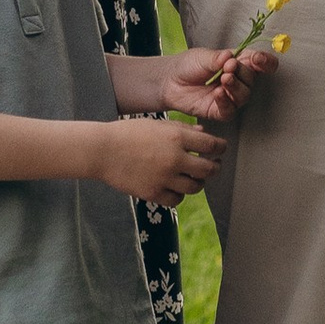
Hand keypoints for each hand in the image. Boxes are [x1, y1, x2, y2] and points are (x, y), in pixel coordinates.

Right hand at [100, 116, 226, 204]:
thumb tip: (203, 132)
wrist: (103, 151)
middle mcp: (174, 158)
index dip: (221, 148)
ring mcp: (164, 178)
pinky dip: (179, 194)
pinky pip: (177, 199)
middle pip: (208, 170)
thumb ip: (181, 128)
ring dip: (198, 182)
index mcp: (176, 137)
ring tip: (195, 178)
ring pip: (195, 187)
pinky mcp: (153, 193)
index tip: (221, 149)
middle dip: (214, 167)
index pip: (211, 145)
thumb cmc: (129, 133)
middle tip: (213, 166)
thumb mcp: (157, 124)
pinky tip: (176, 187)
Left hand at [160, 44, 279, 124]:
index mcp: (238, 62)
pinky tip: (218, 94)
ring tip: (224, 79)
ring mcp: (230, 96)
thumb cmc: (188, 65)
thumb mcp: (203, 56)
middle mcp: (237, 80)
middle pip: (252, 79)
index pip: (259, 63)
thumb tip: (230, 57)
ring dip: (235, 87)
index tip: (258, 59)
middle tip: (229, 66)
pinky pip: (230, 110)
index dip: (264, 61)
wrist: (170, 81)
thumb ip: (218, 57)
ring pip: (244, 95)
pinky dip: (225, 102)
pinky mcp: (220, 110)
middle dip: (242, 72)